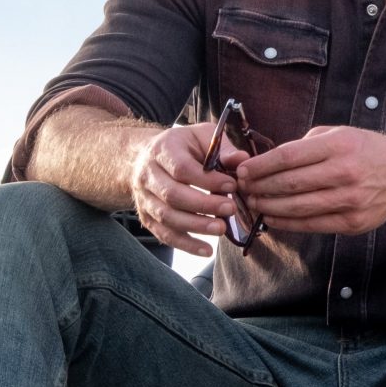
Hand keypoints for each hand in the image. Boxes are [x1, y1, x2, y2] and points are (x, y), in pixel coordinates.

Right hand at [128, 120, 243, 257]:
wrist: (142, 157)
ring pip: (167, 216)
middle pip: (173, 194)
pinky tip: (206, 250)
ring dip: (196, 226)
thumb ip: (222, 148)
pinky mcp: (147, 216)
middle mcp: (148, 174)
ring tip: (222, 229)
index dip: (207, 179)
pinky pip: (164, 234)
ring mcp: (144, 197)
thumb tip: (243, 160)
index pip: (182, 168)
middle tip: (230, 208)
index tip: (232, 185)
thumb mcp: (201, 137)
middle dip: (204, 204)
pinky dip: (185, 244)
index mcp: (163, 150)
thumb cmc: (181, 147)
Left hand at [234, 126, 385, 234]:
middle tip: (241, 189)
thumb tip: (269, 161)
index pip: (289, 157)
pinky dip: (287, 223)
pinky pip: (312, 225)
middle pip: (290, 183)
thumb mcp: (339, 134)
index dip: (261, 166)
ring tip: (253, 204)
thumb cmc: (365, 150)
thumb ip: (306, 145)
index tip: (243, 170)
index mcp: (339, 145)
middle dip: (259, 188)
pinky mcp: (353, 222)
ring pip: (298, 207)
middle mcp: (345, 172)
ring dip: (269, 207)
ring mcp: (350, 200)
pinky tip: (272, 218)